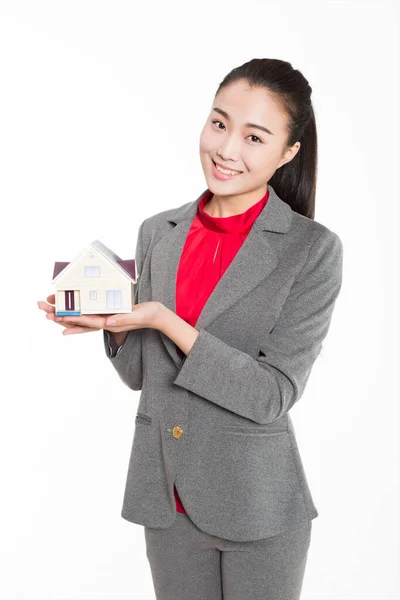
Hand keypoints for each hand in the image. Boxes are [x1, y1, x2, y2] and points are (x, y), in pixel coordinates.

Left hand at [37, 294, 164, 334]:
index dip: (71, 318)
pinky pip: (88, 315)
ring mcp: (106, 319)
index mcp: (111, 323)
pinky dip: (76, 315)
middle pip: (78, 320)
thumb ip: (123, 320)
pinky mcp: (108, 314)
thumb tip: (107, 323)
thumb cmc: (150, 315)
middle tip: (42, 308)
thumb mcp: (138, 316)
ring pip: (81, 318)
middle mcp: (105, 322)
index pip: (87, 321)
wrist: (157, 317)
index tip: (56, 316)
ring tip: (47, 309)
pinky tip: (67, 313)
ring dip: (64, 314)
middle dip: (60, 315)